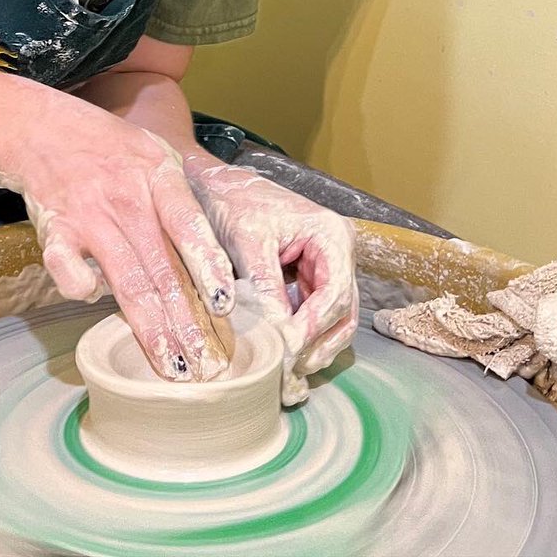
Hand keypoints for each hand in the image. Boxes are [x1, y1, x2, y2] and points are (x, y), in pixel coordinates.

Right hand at [0, 119, 235, 382]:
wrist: (46, 130)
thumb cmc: (113, 149)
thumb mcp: (157, 156)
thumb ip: (182, 203)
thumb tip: (213, 262)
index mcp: (157, 176)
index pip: (188, 225)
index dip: (207, 265)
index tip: (224, 305)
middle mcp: (126, 199)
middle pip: (162, 269)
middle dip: (187, 322)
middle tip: (209, 364)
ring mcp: (89, 216)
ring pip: (126, 282)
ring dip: (151, 329)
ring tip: (174, 366)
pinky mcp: (56, 231)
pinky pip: (66, 270)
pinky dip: (79, 287)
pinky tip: (93, 300)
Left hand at [183, 154, 358, 404]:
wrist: (214, 184)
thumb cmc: (232, 201)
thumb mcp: (247, 242)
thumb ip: (266, 288)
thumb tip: (278, 337)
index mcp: (331, 235)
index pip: (336, 293)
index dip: (315, 326)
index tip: (290, 351)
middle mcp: (336, 252)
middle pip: (342, 312)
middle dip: (318, 344)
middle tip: (291, 372)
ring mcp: (324, 266)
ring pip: (332, 319)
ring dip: (312, 346)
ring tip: (287, 372)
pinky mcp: (307, 278)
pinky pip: (312, 314)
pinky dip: (300, 335)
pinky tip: (281, 354)